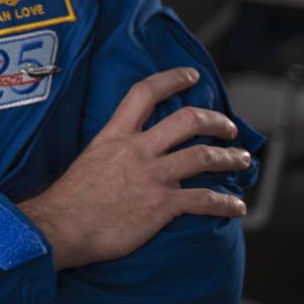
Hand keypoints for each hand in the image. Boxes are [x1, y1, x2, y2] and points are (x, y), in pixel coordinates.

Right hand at [18, 67, 248, 271]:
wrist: (61, 227)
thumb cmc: (68, 200)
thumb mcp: (88, 160)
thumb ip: (111, 152)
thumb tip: (121, 157)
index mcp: (115, 136)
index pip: (145, 94)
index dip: (172, 80)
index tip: (191, 76)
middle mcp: (138, 150)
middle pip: (187, 121)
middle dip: (216, 121)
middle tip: (229, 128)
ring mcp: (152, 176)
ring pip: (203, 157)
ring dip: (230, 159)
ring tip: (242, 161)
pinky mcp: (162, 205)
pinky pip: (205, 200)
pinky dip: (226, 203)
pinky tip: (236, 206)